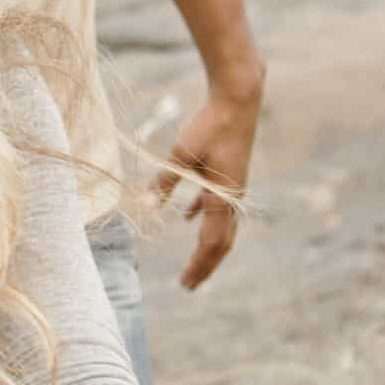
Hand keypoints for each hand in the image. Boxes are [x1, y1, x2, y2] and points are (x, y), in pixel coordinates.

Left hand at [152, 87, 258, 289]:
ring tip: (193, 262)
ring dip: (207, 245)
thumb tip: (146, 207)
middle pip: (221, 242)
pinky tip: (188, 217)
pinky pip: (216, 204)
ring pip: (222, 226)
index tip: (185, 284)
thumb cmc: (210, 125)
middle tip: (188, 285)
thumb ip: (164, 182)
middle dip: (205, 265)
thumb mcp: (181, 154)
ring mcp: (233, 187)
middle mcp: (233, 198)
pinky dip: (202, 215)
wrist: (238, 100)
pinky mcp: (229, 174)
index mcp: (222, 197)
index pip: (211, 242)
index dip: (198, 265)